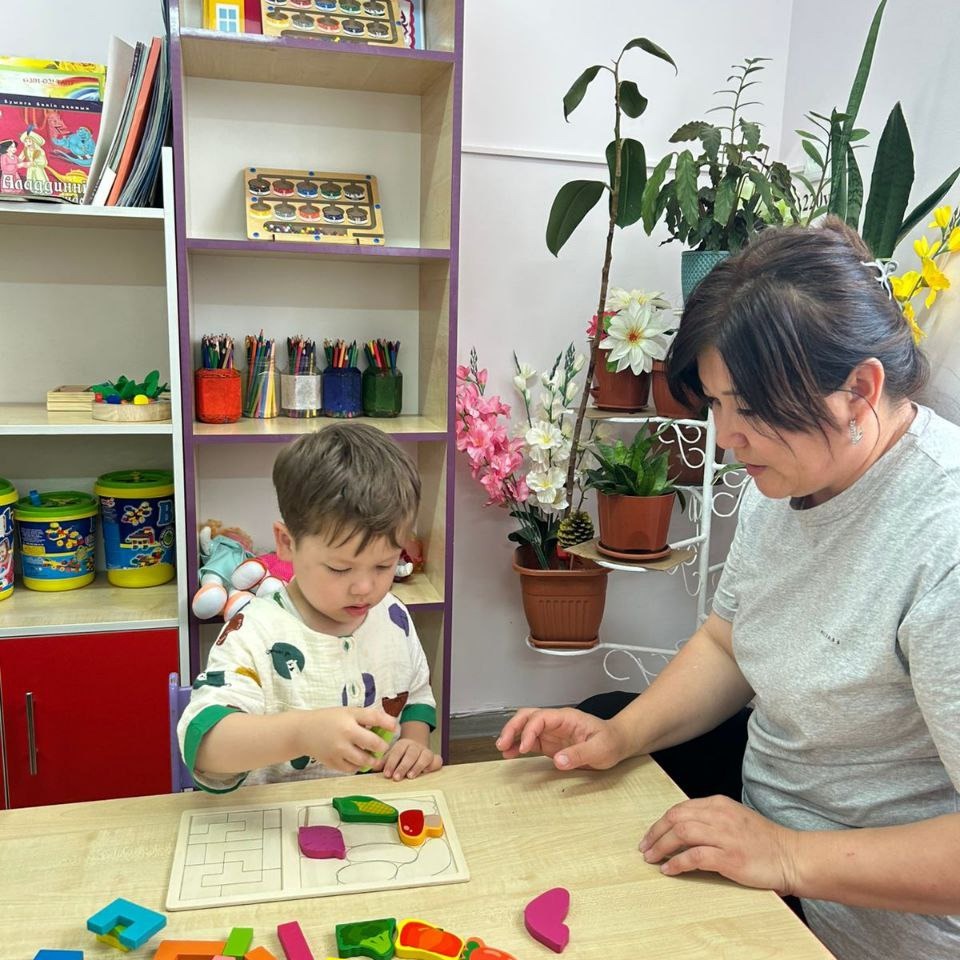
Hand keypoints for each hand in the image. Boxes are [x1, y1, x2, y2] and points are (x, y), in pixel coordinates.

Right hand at [296, 706, 395, 773]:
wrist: (303, 732)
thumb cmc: (329, 719)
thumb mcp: (347, 712)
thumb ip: (366, 718)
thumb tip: (389, 725)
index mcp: (350, 717)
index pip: (375, 718)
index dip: (389, 723)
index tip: (395, 728)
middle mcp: (345, 734)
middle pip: (374, 744)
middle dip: (383, 746)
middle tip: (383, 746)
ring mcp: (339, 750)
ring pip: (365, 760)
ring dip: (373, 760)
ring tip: (374, 757)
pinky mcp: (334, 763)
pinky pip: (353, 768)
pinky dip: (358, 766)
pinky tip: (358, 760)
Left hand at [374, 738, 441, 779]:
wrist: (415, 750)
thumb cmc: (400, 757)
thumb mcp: (391, 757)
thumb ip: (383, 763)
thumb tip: (373, 766)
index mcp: (402, 744)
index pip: (397, 751)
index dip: (391, 762)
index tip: (387, 774)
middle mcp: (415, 746)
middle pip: (411, 753)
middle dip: (403, 766)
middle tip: (396, 777)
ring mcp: (426, 751)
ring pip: (424, 756)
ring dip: (417, 766)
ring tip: (410, 776)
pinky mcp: (434, 758)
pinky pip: (437, 760)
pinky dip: (433, 765)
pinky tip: (426, 772)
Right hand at [495, 707, 626, 770]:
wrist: (617, 743)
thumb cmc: (611, 742)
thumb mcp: (600, 749)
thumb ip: (580, 754)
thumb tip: (558, 760)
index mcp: (566, 718)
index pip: (541, 718)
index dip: (529, 731)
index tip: (524, 748)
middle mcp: (556, 722)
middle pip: (528, 716)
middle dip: (513, 727)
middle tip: (503, 743)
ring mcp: (552, 732)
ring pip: (525, 727)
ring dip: (512, 735)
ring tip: (502, 748)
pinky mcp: (550, 744)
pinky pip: (530, 741)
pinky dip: (518, 746)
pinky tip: (510, 754)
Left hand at [639, 795, 800, 894]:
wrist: (792, 856)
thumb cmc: (764, 841)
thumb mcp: (734, 819)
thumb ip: (711, 819)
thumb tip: (682, 830)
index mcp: (719, 803)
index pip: (680, 808)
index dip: (662, 822)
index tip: (651, 835)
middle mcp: (720, 815)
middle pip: (676, 818)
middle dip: (656, 833)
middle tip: (645, 848)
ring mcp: (725, 835)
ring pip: (681, 833)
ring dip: (662, 846)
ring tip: (651, 858)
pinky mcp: (730, 857)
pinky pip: (694, 857)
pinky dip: (677, 863)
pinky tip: (669, 870)